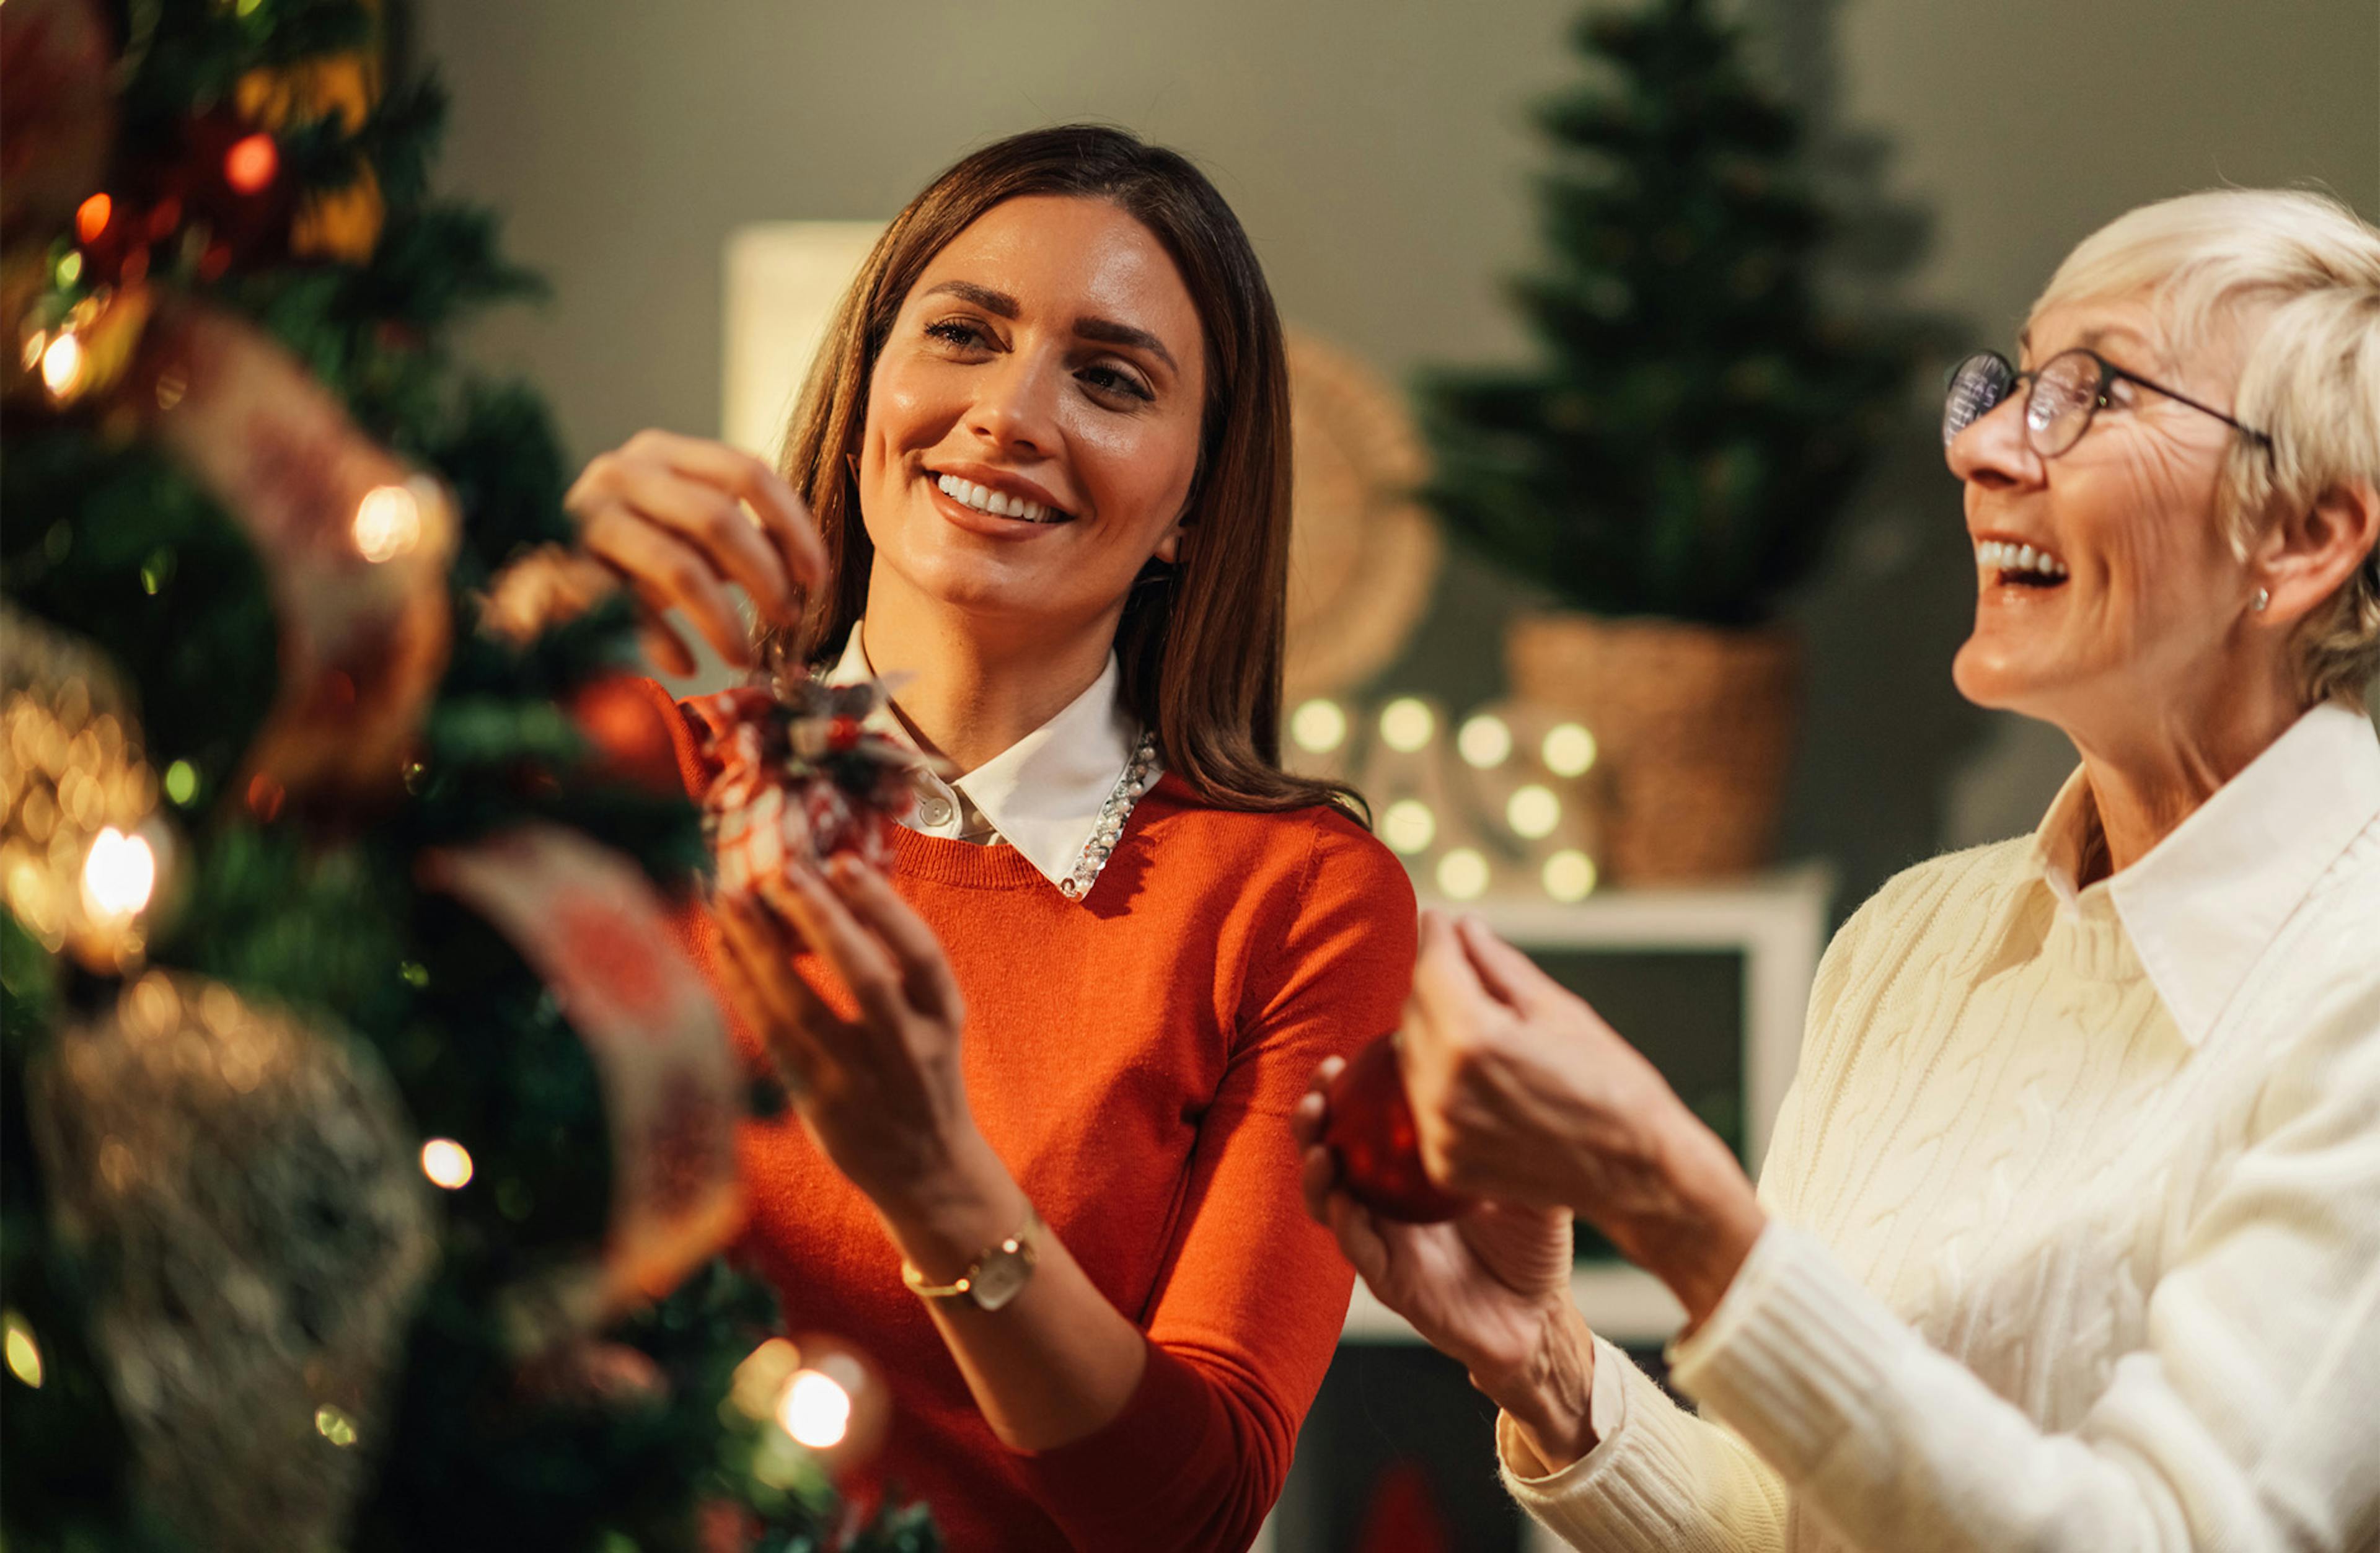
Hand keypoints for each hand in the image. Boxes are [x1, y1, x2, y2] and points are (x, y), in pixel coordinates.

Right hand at [563, 429, 827, 674]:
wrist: (535, 588)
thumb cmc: (628, 559)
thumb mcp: (687, 535)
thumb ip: (738, 534)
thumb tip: (804, 566)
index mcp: (663, 453)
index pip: (747, 471)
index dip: (794, 526)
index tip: (817, 578)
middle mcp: (622, 473)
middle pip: (717, 518)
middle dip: (764, 576)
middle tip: (789, 620)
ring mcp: (588, 518)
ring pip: (679, 566)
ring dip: (724, 620)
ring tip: (744, 658)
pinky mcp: (561, 570)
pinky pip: (631, 611)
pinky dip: (667, 643)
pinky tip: (689, 666)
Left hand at [710, 856, 1020, 1264]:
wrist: (927, 1172)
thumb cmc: (923, 1078)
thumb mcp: (934, 1024)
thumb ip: (900, 972)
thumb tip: (835, 889)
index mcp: (944, 1021)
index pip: (922, 956)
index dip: (884, 908)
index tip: (843, 862)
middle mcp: (907, 1052)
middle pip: (864, 979)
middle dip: (819, 919)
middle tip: (777, 870)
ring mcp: (859, 1082)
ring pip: (803, 1009)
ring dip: (760, 948)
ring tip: (727, 898)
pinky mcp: (817, 1103)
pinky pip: (771, 1037)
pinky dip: (742, 988)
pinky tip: (721, 949)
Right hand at [1294, 1058, 1598, 1465]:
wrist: (1541, 1314)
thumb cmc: (1535, 1239)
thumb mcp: (1530, 1174)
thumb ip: (1511, 1132)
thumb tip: (1500, 1069)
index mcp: (1410, 1171)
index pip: (1364, 1121)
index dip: (1344, 1091)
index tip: (1341, 1060)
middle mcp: (1386, 1200)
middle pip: (1331, 1152)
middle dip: (1313, 1120)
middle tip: (1318, 1093)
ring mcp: (1383, 1240)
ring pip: (1329, 1201)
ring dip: (1316, 1172)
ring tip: (1319, 1147)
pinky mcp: (1389, 1281)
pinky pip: (1358, 1249)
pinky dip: (1345, 1224)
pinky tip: (1343, 1199)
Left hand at [1400, 910, 1764, 1324]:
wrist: (1636, 1175)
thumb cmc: (1612, 1086)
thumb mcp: (1560, 1011)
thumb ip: (1500, 966)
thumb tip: (1465, 928)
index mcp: (1473, 1037)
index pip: (1432, 967)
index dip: (1437, 934)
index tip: (1440, 918)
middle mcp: (1444, 1087)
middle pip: (1415, 1009)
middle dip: (1438, 983)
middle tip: (1468, 969)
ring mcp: (1440, 1131)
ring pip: (1411, 1056)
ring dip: (1435, 1031)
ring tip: (1479, 1026)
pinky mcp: (1444, 1163)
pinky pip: (1423, 1103)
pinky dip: (1440, 1081)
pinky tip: (1478, 1074)